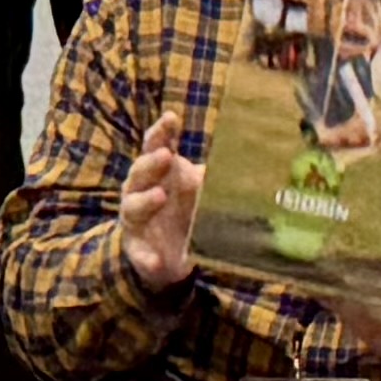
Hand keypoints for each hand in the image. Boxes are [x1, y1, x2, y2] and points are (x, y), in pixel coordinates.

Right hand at [118, 126, 206, 293]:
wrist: (168, 255)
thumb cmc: (183, 210)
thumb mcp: (200, 190)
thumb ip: (213, 176)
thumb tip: (247, 161)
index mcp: (158, 172)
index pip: (155, 146)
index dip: (161, 132)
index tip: (172, 118)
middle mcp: (140, 191)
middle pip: (139, 172)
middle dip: (151, 163)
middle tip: (167, 156)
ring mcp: (135, 221)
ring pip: (132, 206)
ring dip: (145, 201)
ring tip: (161, 196)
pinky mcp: (136, 249)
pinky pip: (138, 253)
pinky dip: (145, 257)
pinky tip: (156, 261)